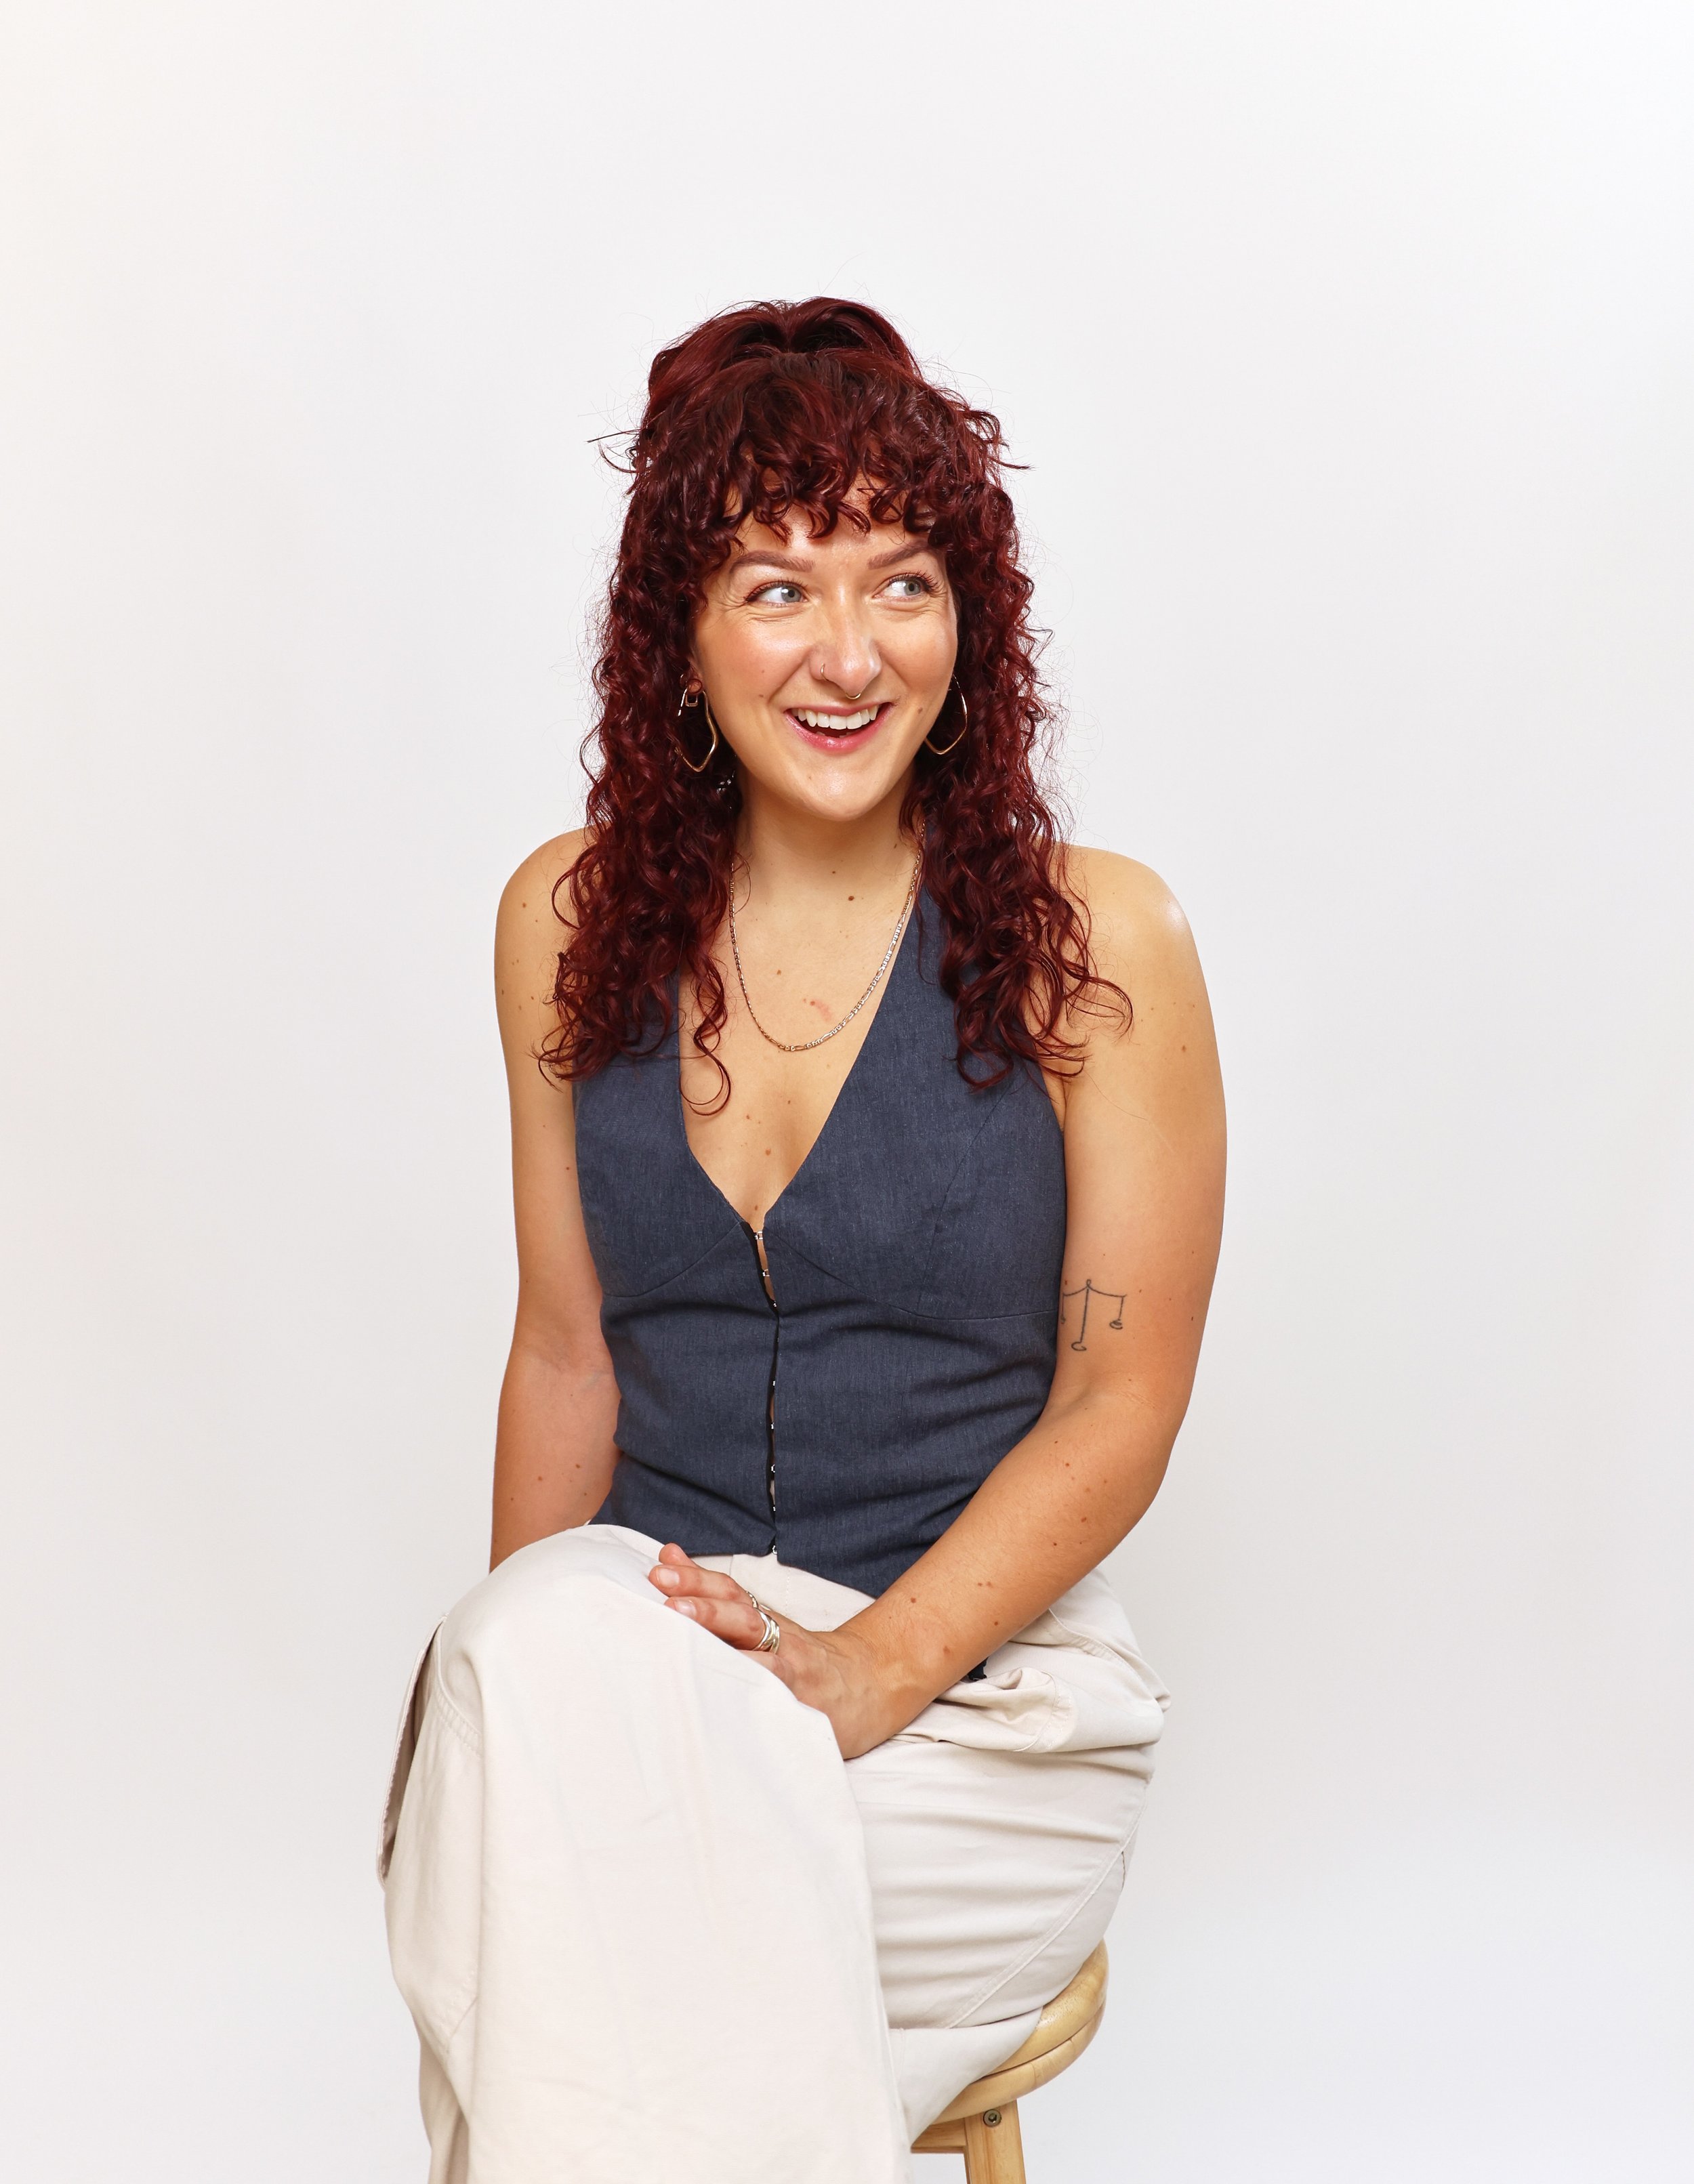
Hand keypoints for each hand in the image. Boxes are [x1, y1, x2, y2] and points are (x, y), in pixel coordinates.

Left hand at [646, 1543, 893, 1758]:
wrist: (875, 1681)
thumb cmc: (803, 1655)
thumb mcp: (762, 1619)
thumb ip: (713, 1591)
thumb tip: (667, 1553)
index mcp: (765, 1619)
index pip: (730, 1591)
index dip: (697, 1580)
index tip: (660, 1569)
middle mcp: (780, 1641)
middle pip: (743, 1618)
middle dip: (706, 1609)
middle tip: (668, 1603)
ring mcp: (796, 1676)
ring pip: (763, 1661)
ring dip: (731, 1655)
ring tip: (695, 1649)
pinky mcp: (807, 1710)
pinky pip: (782, 1705)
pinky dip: (759, 1702)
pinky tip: (731, 1702)